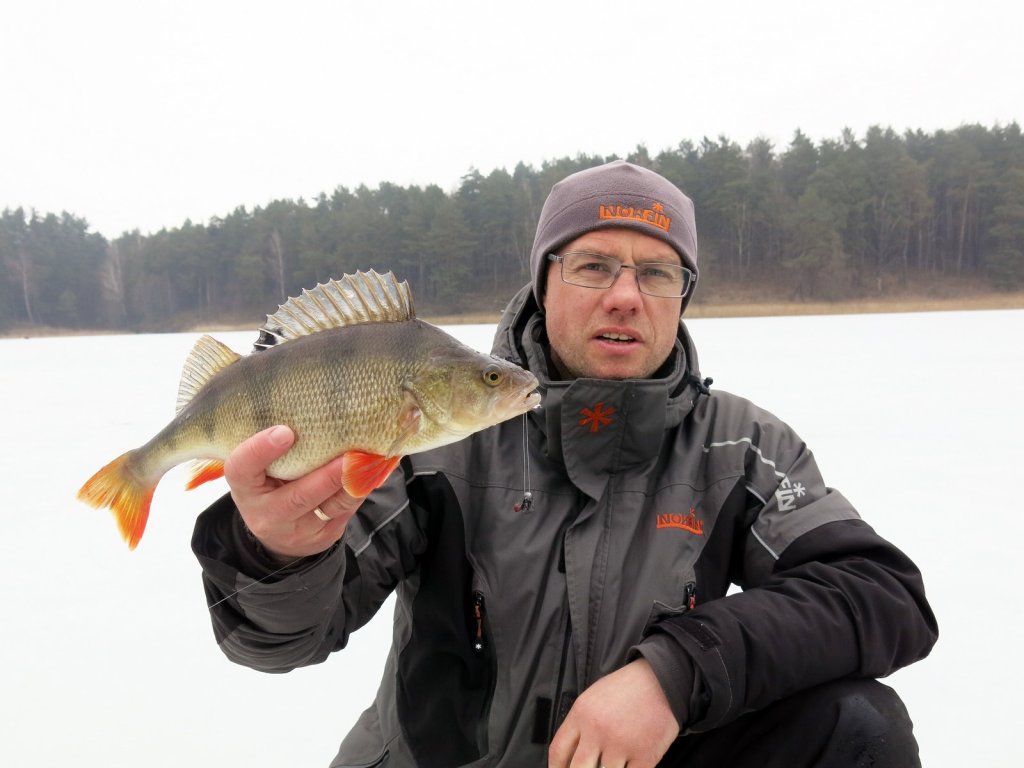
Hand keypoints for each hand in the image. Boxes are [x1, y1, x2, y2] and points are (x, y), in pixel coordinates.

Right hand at [225, 425, 363, 560]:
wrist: (278, 534)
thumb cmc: (269, 485)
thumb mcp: (259, 470)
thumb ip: (276, 449)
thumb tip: (310, 410)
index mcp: (245, 488)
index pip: (242, 469)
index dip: (260, 450)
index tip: (284, 432)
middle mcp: (267, 513)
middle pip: (298, 496)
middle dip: (327, 475)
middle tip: (349, 455)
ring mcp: (297, 530)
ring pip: (330, 506)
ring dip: (353, 482)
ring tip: (368, 460)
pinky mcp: (323, 536)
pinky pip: (345, 511)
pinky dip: (360, 488)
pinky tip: (371, 471)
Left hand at [548, 658, 678, 767]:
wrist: (662, 680)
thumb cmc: (626, 688)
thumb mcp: (593, 697)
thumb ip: (580, 725)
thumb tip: (569, 755)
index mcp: (582, 714)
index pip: (558, 750)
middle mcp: (599, 730)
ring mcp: (622, 744)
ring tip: (614, 762)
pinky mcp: (645, 755)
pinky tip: (629, 764)